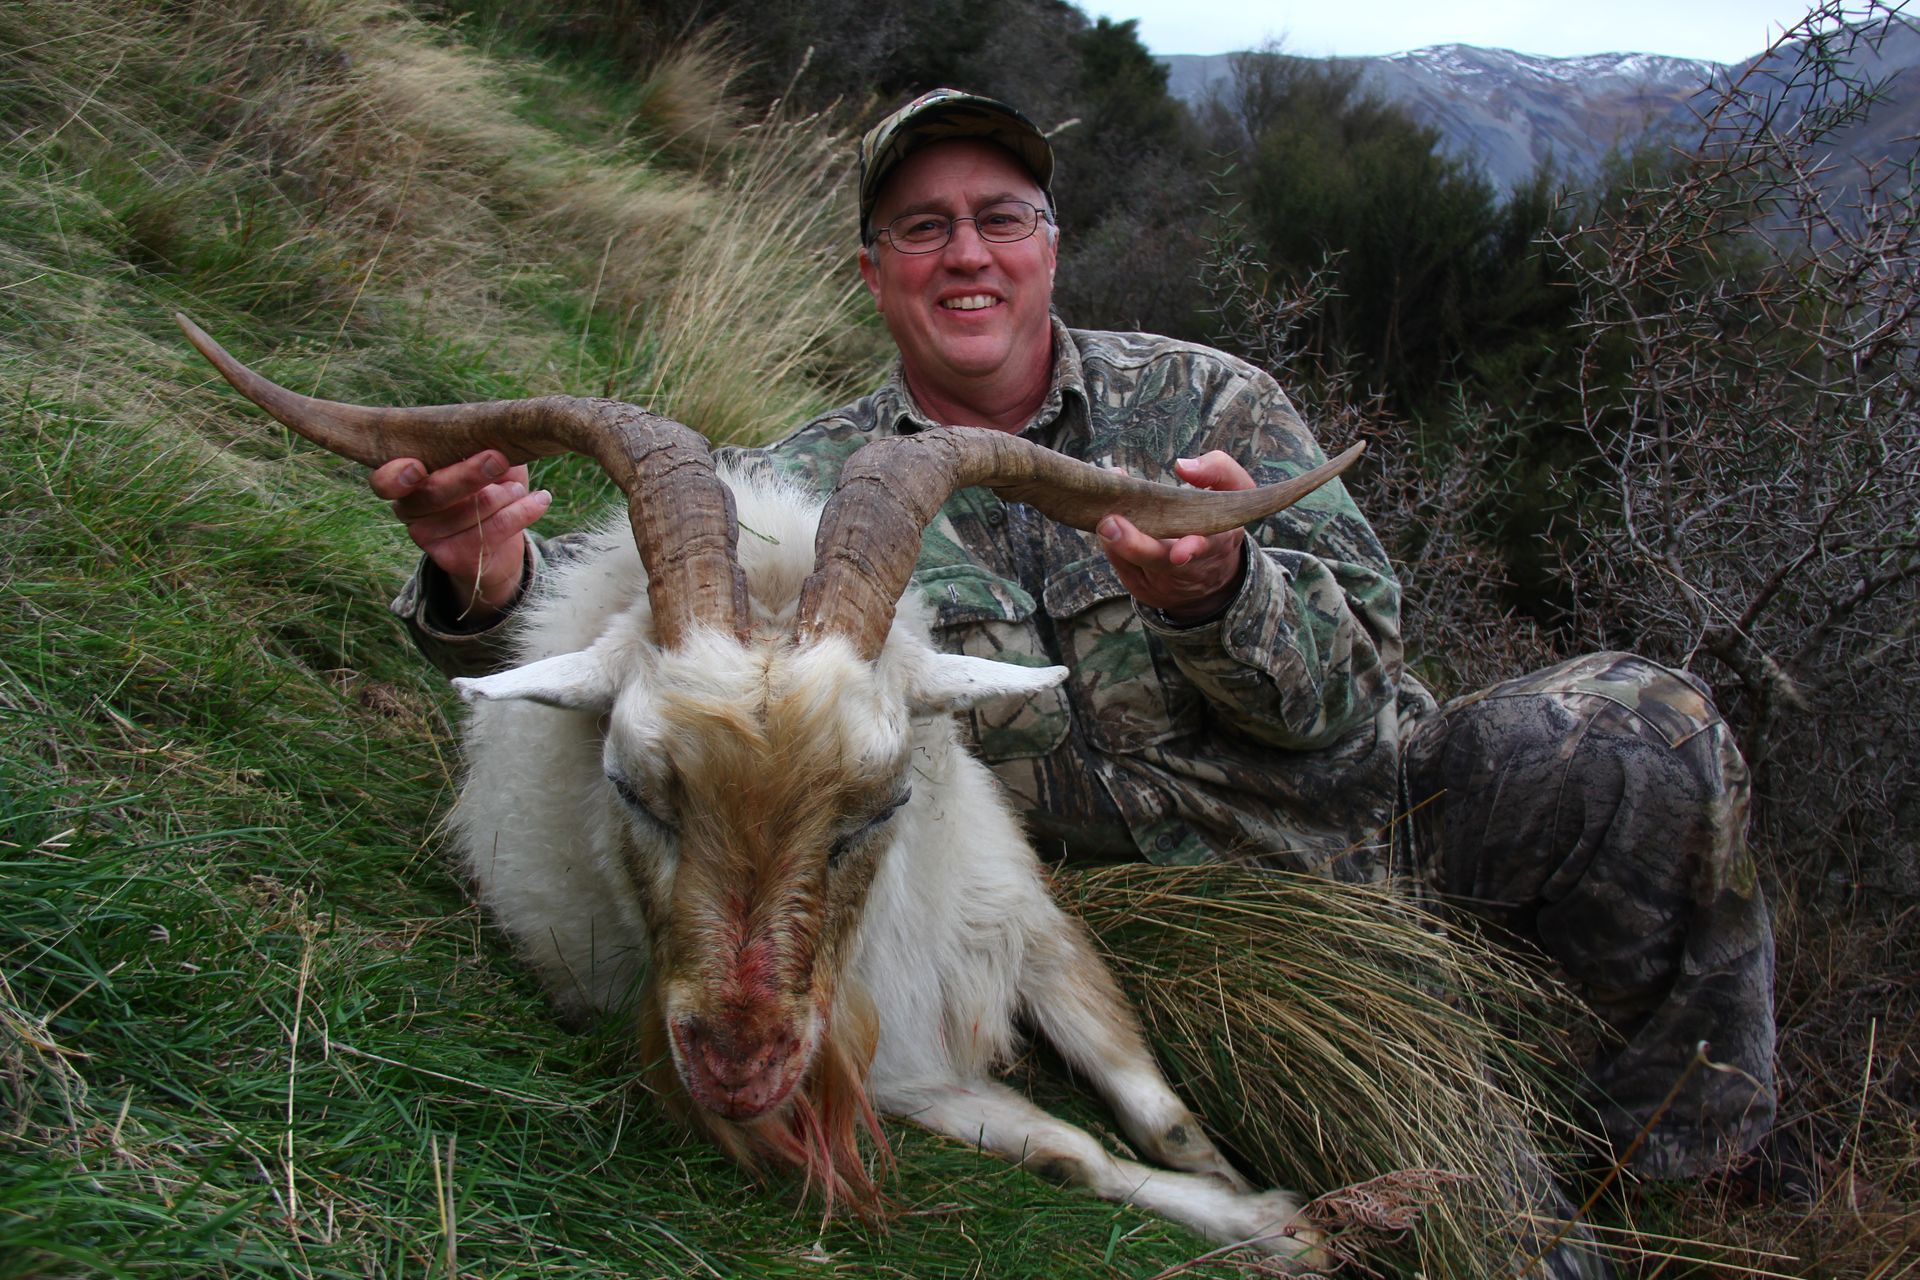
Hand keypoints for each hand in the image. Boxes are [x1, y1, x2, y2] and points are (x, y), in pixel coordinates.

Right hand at [369, 450, 550, 621]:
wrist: (498, 541)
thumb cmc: (487, 485)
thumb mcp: (482, 457)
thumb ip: (478, 442)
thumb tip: (496, 427)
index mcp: (406, 479)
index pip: (384, 481)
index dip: (395, 476)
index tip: (416, 467)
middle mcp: (409, 510)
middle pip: (434, 493)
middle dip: (469, 474)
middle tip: (498, 458)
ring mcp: (427, 537)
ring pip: (470, 511)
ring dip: (506, 495)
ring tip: (520, 488)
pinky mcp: (453, 558)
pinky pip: (493, 531)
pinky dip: (523, 512)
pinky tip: (541, 499)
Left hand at [1097, 451, 1250, 621]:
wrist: (1212, 572)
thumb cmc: (1217, 519)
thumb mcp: (1235, 491)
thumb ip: (1218, 470)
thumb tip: (1182, 466)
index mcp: (1217, 543)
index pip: (1206, 547)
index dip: (1191, 549)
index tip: (1179, 552)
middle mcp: (1189, 568)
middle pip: (1159, 561)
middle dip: (1135, 545)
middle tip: (1110, 524)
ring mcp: (1164, 583)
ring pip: (1134, 565)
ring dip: (1115, 542)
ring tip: (1103, 522)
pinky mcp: (1142, 588)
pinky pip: (1122, 568)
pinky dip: (1111, 547)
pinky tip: (1106, 527)